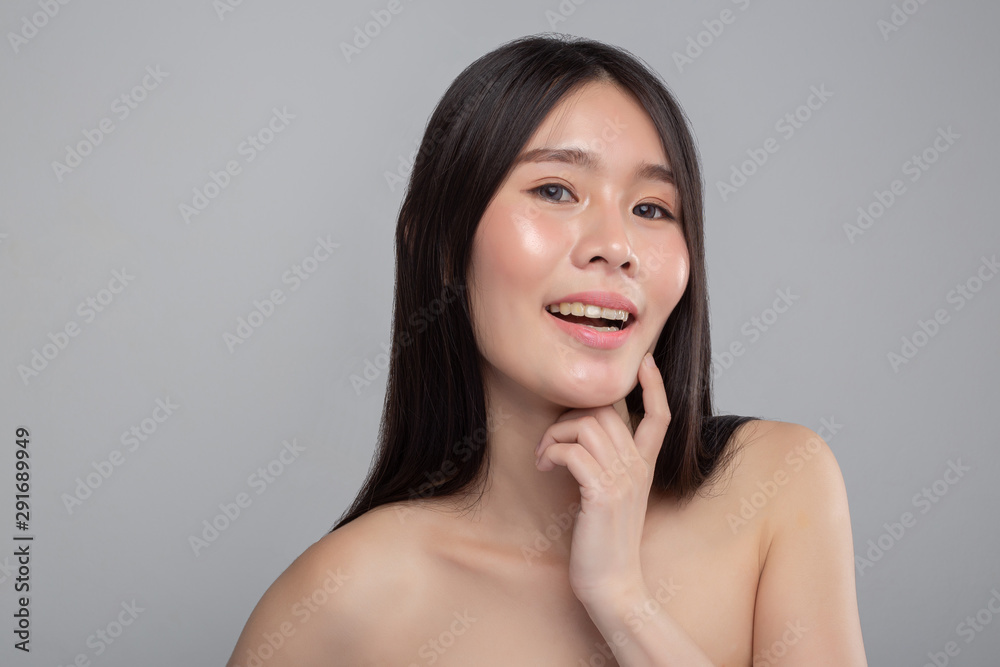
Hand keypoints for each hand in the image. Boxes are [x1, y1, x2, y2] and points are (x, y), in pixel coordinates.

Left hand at [533, 352, 670, 605]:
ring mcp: (623, 481)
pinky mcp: (602, 495)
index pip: (660, 417)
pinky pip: (573, 452)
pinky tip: (544, 466)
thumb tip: (583, 435)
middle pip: (607, 411)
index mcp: (644, 467)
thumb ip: (607, 465)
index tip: (646, 361)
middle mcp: (638, 469)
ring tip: (544, 456)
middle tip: (551, 442)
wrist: (612, 585)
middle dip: (569, 415)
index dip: (655, 386)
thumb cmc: (604, 542)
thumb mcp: (612, 496)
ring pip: (588, 425)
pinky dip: (551, 452)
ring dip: (555, 434)